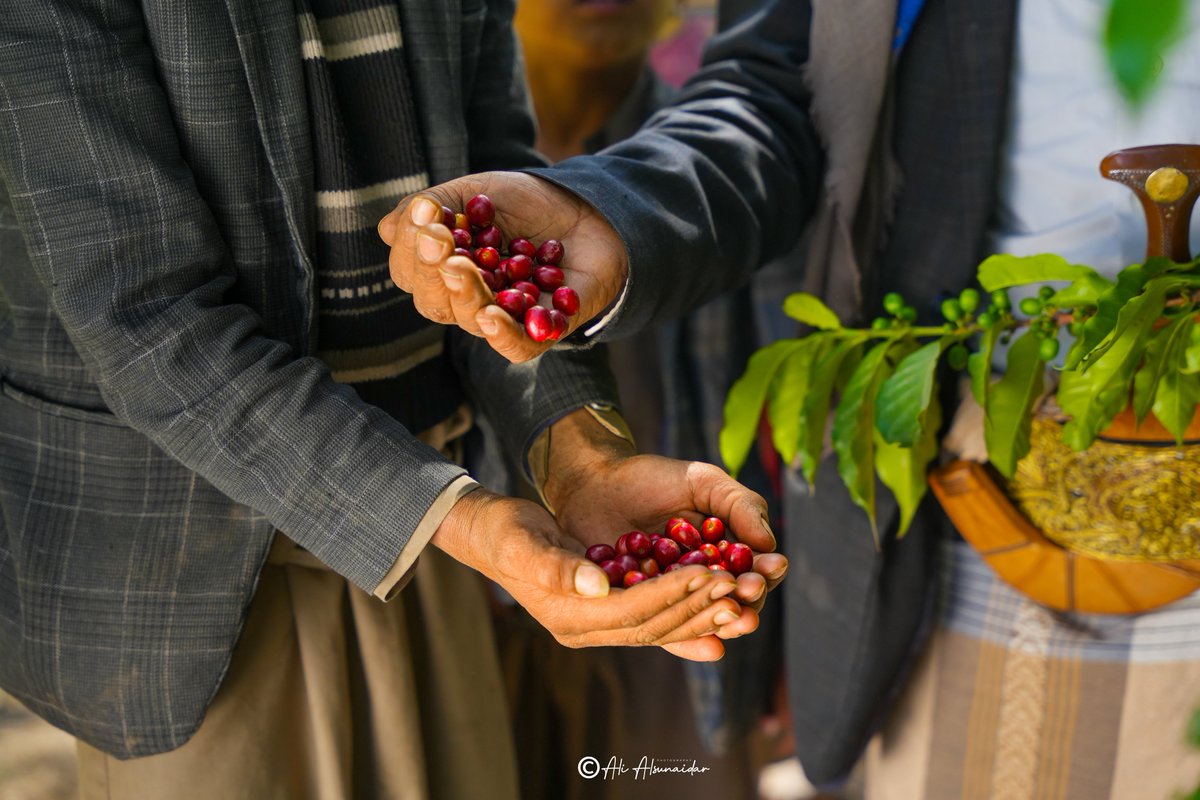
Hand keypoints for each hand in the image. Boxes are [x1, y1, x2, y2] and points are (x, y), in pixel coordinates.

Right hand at [377, 172, 627, 361]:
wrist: (589, 212)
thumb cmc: (525, 204)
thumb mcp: (476, 192)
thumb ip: (435, 205)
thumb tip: (390, 229)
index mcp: (444, 267)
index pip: (411, 271)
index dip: (412, 249)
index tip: (426, 216)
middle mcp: (467, 298)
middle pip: (433, 302)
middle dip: (431, 273)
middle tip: (442, 244)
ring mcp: (504, 317)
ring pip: (469, 320)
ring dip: (463, 294)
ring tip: (463, 268)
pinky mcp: (542, 331)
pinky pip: (516, 348)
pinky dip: (502, 335)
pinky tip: (490, 316)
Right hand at [432, 488, 741, 661]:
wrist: (491, 534)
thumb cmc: (504, 531)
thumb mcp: (523, 542)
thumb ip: (557, 566)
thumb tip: (597, 586)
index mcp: (566, 617)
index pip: (631, 610)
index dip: (672, 594)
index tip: (710, 574)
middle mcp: (584, 629)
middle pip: (653, 625)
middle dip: (698, 607)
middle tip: (740, 587)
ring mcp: (596, 624)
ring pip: (660, 626)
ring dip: (701, 614)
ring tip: (741, 598)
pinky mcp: (607, 610)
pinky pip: (655, 617)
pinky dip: (688, 611)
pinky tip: (719, 603)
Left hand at [543, 411, 788, 659]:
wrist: (593, 483)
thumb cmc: (651, 479)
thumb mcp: (701, 482)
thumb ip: (739, 505)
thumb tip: (769, 544)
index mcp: (723, 558)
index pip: (752, 574)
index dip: (762, 573)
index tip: (770, 567)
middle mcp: (699, 587)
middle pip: (730, 605)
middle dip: (746, 600)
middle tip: (751, 591)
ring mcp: (668, 602)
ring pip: (699, 621)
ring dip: (720, 620)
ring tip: (733, 612)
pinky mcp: (636, 613)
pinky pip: (660, 629)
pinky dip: (682, 636)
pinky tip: (704, 640)